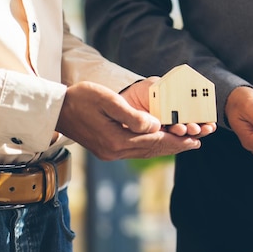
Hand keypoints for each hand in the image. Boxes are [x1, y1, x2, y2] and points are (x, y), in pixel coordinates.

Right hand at [56, 81, 204, 160]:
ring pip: (147, 152)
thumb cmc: (81, 98)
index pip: (155, 142)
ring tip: (186, 144)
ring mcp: (111, 153)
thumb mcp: (107, 100)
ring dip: (167, 148)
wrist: (55, 109)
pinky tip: (162, 143)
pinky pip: (137, 151)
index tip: (195, 137)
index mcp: (117, 140)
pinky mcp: (108, 150)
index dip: (176, 139)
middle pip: (154, 150)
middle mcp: (115, 151)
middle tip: (197, 142)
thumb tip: (155, 126)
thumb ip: (132, 115)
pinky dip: (153, 148)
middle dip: (177, 146)